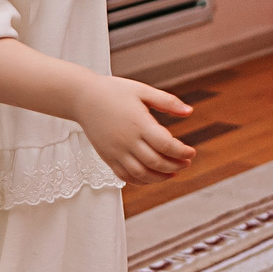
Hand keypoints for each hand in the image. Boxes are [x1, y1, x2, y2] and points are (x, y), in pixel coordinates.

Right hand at [70, 74, 194, 181]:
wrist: (82, 97)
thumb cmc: (112, 91)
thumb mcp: (142, 90)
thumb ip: (167, 101)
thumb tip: (189, 112)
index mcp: (138, 123)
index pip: (166, 145)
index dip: (182, 152)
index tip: (191, 152)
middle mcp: (127, 140)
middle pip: (156, 162)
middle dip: (175, 166)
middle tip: (186, 163)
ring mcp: (116, 151)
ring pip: (142, 174)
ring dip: (160, 177)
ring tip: (172, 173)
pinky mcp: (107, 157)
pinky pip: (125, 176)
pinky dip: (141, 181)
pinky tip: (151, 176)